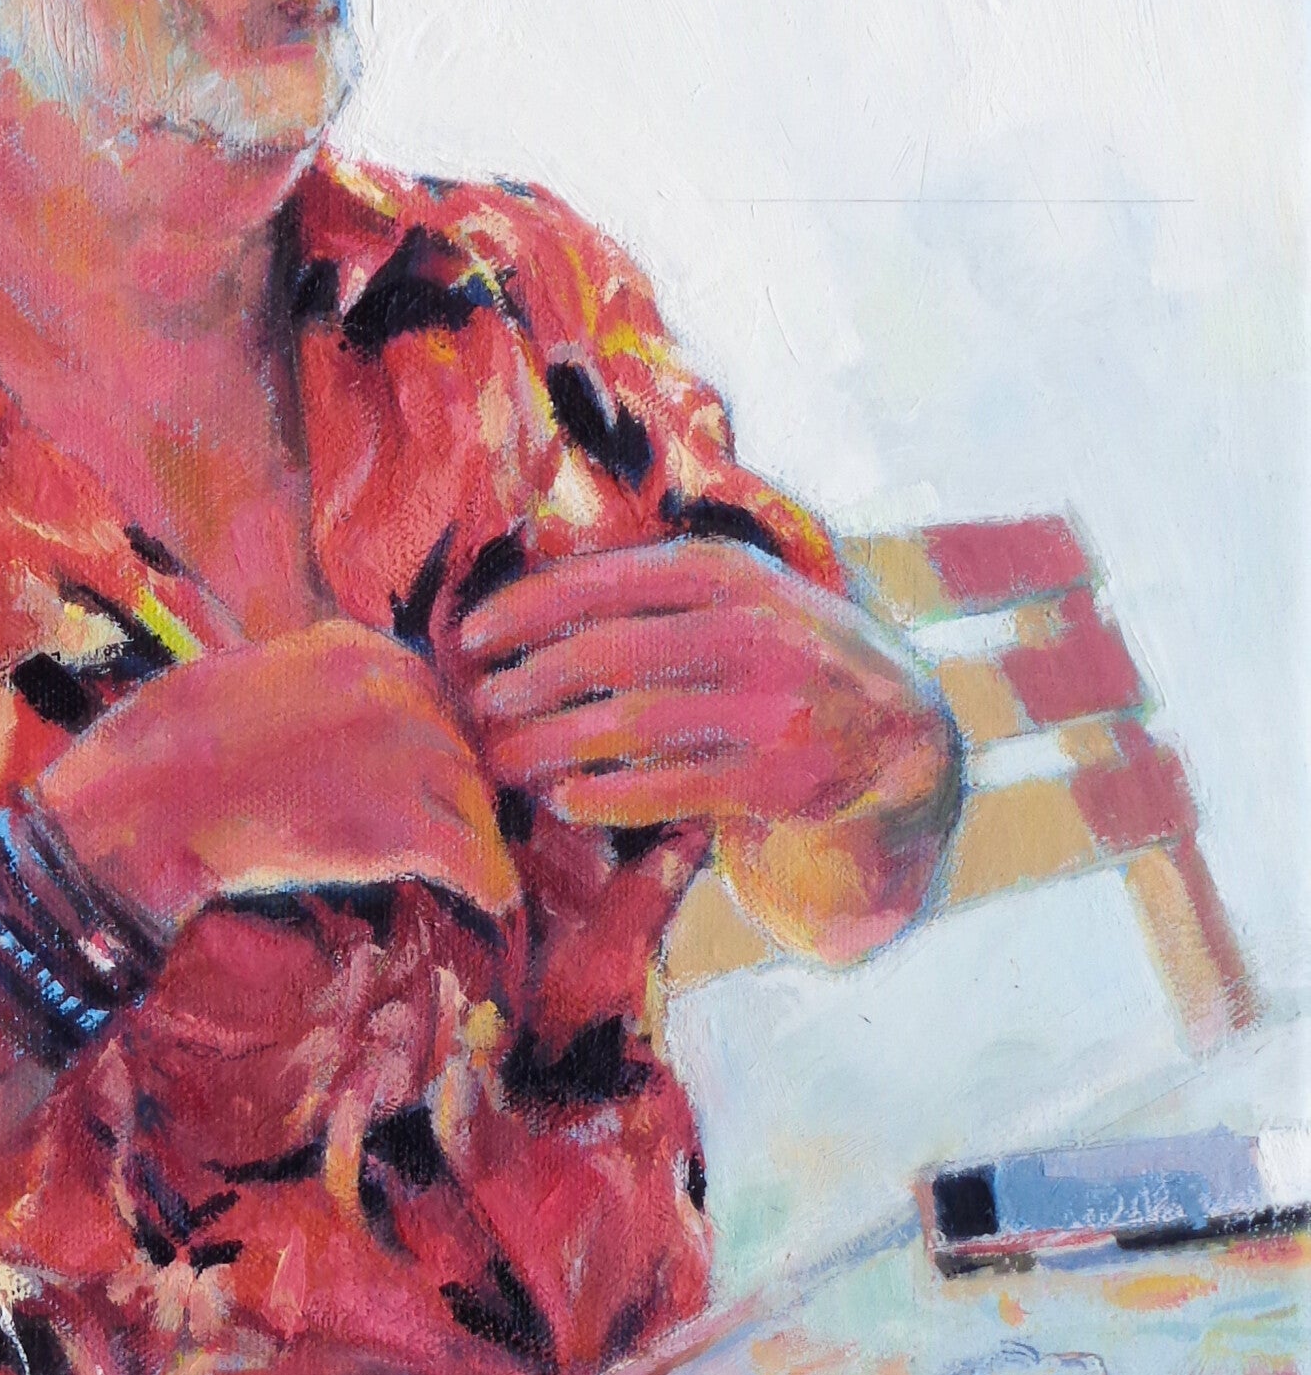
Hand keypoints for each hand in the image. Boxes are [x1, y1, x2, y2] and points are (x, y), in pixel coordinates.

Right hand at [37, 618, 519, 933]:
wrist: (146, 802)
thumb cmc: (167, 747)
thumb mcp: (245, 679)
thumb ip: (304, 689)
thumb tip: (322, 726)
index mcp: (357, 647)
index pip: (432, 694)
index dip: (427, 745)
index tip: (414, 782)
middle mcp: (396, 692)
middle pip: (460, 746)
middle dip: (453, 791)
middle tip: (444, 832)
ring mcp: (407, 758)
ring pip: (476, 801)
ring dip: (473, 836)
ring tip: (472, 871)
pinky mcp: (406, 829)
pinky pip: (481, 861)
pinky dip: (491, 884)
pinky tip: (492, 900)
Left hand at [456, 540, 960, 960]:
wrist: (905, 743)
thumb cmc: (786, 668)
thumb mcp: (743, 601)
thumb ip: (661, 593)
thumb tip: (524, 602)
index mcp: (732, 574)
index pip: (608, 579)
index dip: (527, 607)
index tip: (469, 635)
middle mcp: (756, 629)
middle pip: (609, 652)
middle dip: (527, 681)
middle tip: (476, 706)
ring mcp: (774, 705)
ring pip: (631, 725)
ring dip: (550, 745)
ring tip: (501, 762)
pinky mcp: (784, 779)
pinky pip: (672, 789)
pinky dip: (609, 794)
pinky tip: (565, 800)